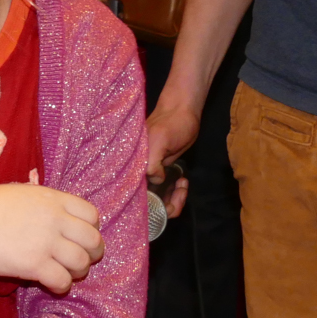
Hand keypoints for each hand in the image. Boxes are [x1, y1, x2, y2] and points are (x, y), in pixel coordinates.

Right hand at [0, 183, 104, 294]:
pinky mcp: (35, 265)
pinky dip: (61, 286)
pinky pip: (63, 281)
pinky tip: (51, 284)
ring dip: (78, 272)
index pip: (91, 214)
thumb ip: (43, 203)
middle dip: (92, 253)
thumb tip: (56, 214)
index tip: (80, 236)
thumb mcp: (19, 194)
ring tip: (66, 273)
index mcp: (51, 198)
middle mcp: (54, 219)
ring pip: (82, 263)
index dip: (90, 228)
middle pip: (93, 240)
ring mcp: (46, 242)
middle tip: (80, 260)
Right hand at [146, 97, 199, 217]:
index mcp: (133, 165)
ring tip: (183, 184)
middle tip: (181, 189)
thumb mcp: (159, 140)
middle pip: (147, 202)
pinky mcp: (159, 172)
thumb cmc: (171, 124)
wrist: (181, 112)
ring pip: (157, 199)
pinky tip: (182, 182)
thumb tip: (155, 180)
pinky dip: (175, 192)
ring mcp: (148, 173)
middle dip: (165, 204)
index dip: (152, 205)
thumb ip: (151, 163)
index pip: (136, 197)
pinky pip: (164, 191)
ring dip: (172, 198)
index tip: (168, 199)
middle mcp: (137, 172)